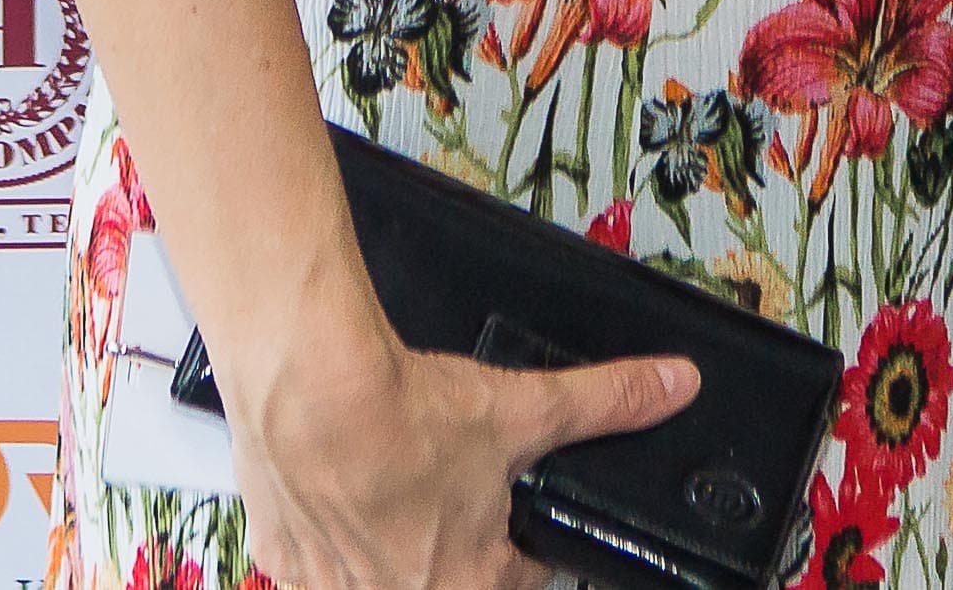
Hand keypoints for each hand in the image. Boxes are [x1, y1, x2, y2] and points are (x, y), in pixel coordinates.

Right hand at [233, 330, 699, 589]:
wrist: (310, 383)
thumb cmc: (405, 413)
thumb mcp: (523, 408)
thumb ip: (604, 404)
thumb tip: (672, 387)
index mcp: (464, 584)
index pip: (518, 578)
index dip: (520, 538)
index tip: (508, 506)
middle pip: (443, 578)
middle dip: (448, 537)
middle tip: (442, 485)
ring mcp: (329, 586)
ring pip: (373, 574)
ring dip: (386, 540)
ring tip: (391, 481)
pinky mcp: (280, 558)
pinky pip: (311, 560)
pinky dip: (327, 527)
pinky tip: (337, 483)